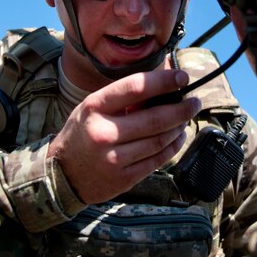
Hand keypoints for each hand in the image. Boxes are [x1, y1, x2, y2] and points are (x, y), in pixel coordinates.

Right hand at [48, 69, 199, 203]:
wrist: (61, 174)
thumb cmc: (82, 133)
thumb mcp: (93, 107)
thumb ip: (124, 96)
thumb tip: (163, 78)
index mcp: (95, 107)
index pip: (136, 88)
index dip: (164, 81)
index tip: (182, 77)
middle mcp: (104, 132)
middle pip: (155, 118)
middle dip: (181, 108)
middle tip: (194, 101)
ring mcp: (114, 158)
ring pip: (159, 140)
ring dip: (179, 127)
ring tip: (185, 118)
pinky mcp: (123, 178)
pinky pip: (157, 160)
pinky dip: (172, 146)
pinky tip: (177, 136)